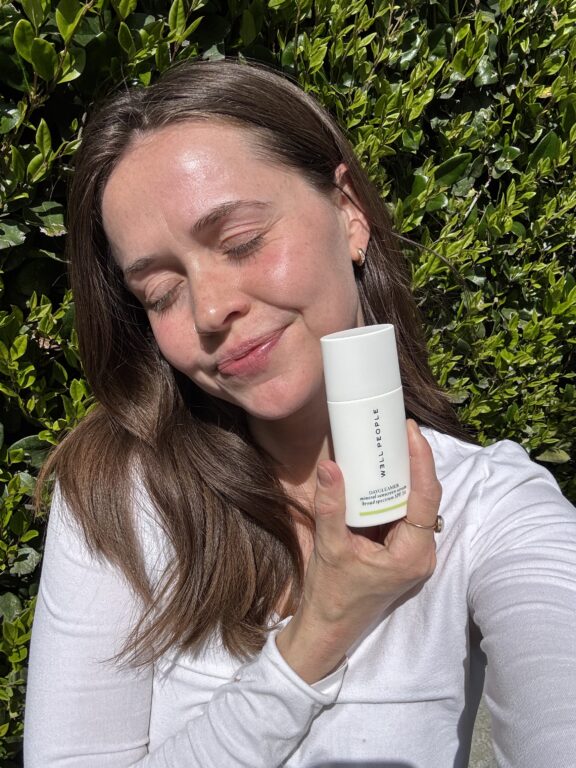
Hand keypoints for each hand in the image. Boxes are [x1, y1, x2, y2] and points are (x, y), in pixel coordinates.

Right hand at [276, 419, 440, 682]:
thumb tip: (331, 466)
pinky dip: (393, 492)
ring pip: (416, 504)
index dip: (421, 461)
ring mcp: (413, 553)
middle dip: (414, 461)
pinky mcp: (402, 552)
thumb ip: (331, 506)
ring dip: (404, 476)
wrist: (328, 629)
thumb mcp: (330, 547)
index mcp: (412, 553)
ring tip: (390, 444)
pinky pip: (404, 514)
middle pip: (426, 497)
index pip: (426, 497)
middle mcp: (421, 552)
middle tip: (396, 431)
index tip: (410, 432)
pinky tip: (380, 474)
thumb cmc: (331, 595)